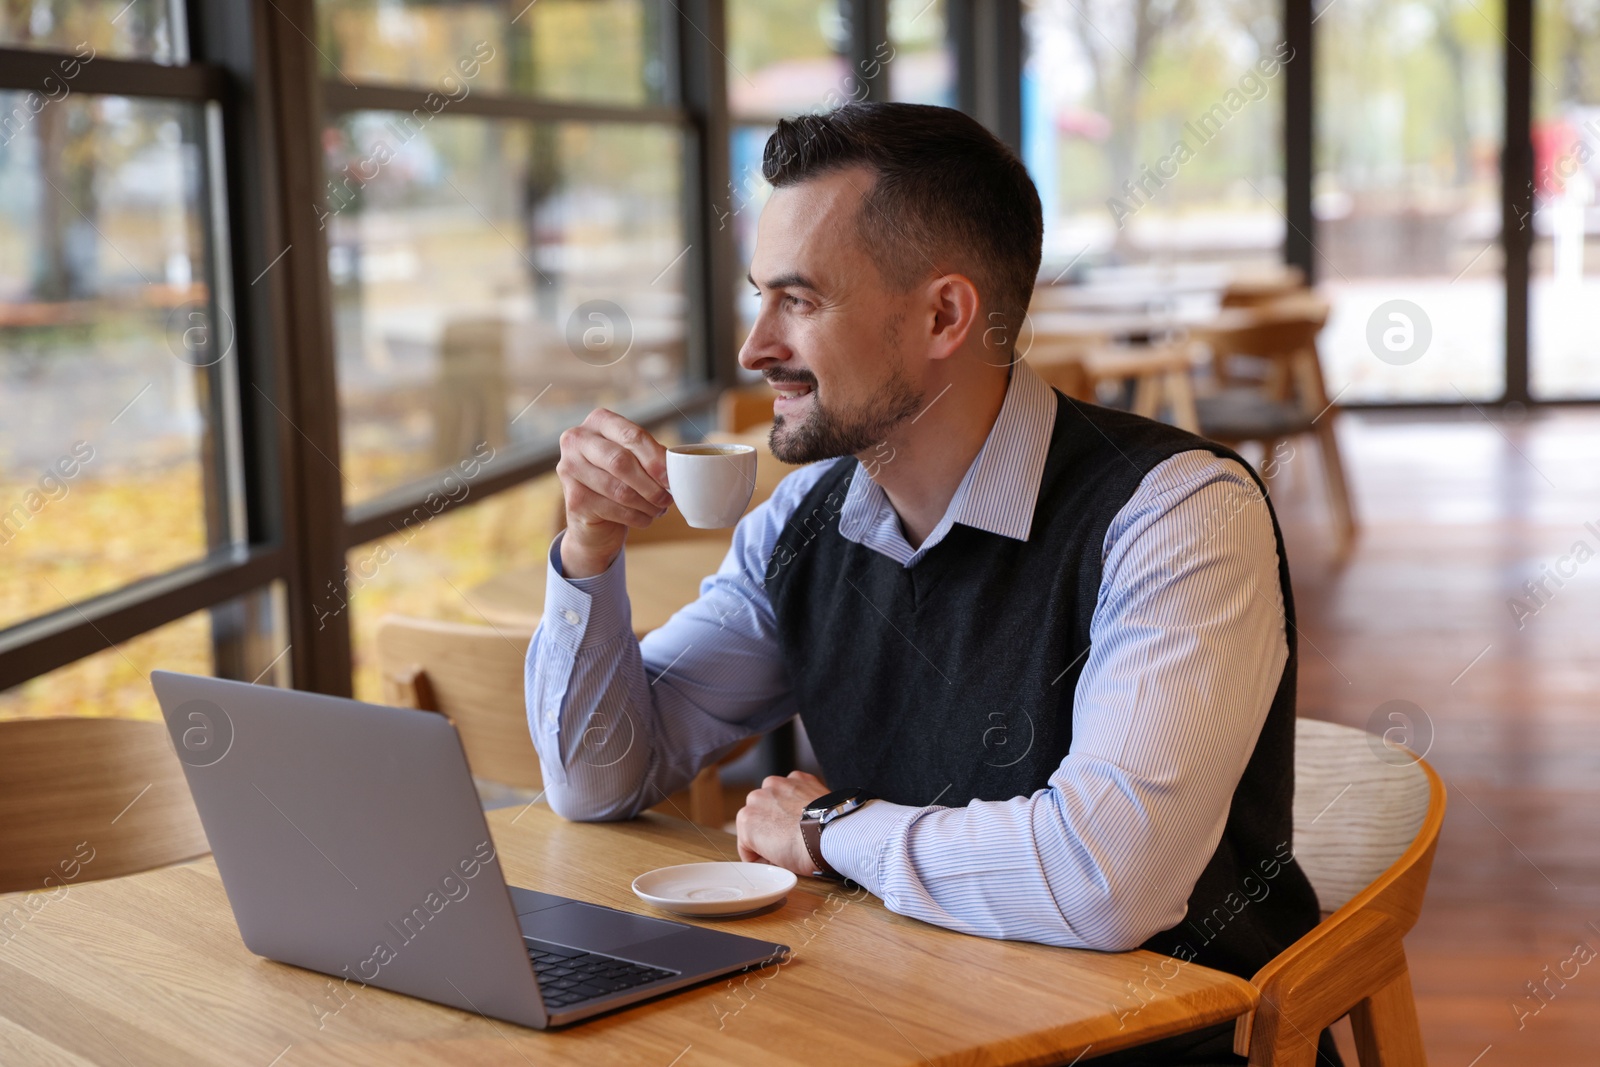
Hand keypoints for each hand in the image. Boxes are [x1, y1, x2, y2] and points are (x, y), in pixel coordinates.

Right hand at [555, 409, 672, 577]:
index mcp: (598, 421)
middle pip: (621, 462)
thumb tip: (673, 469)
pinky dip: (636, 517)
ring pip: (618, 489)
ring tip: (659, 509)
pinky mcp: (573, 499)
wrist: (594, 515)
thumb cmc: (620, 479)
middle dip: (650, 484)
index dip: (655, 458)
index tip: (671, 477)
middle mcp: (577, 440)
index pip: (632, 436)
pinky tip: (645, 519)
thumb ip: (650, 457)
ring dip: (646, 504)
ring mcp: (569, 469)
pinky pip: (613, 509)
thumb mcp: (635, 460)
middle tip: (667, 498)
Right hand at [735, 770, 829, 875]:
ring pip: (774, 797)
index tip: (773, 858)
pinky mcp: (799, 777)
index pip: (746, 841)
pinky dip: (799, 796)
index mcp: (745, 820)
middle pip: (759, 816)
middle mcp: (757, 797)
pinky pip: (793, 787)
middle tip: (788, 841)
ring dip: (782, 807)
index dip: (759, 854)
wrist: (835, 836)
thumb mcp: (775, 863)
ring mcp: (778, 784)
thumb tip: (771, 850)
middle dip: (769, 826)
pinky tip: (810, 811)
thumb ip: (765, 850)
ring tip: (800, 824)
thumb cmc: (806, 853)